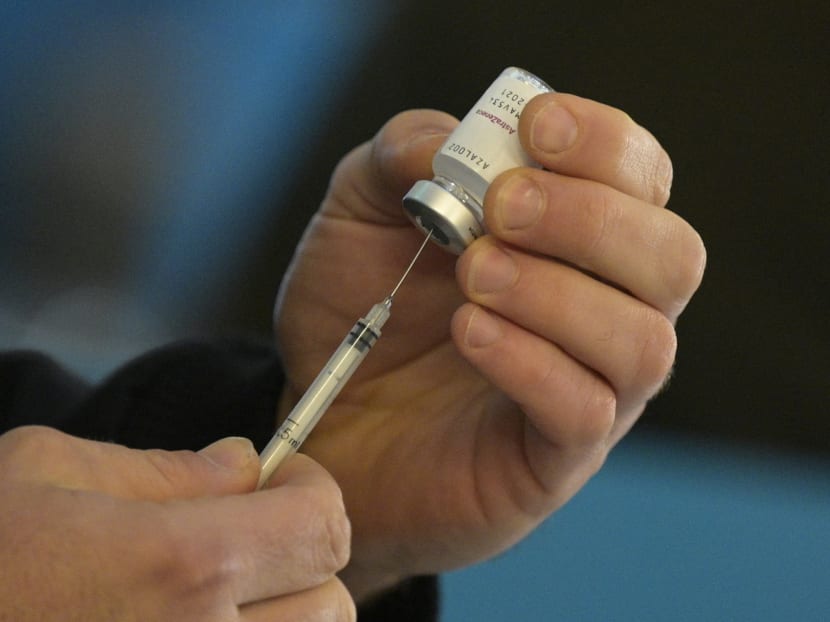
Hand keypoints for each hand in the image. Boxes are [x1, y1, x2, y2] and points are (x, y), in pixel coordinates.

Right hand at [0, 426, 354, 620]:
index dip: (313, 492)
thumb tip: (247, 462)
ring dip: (285, 617)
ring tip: (214, 595)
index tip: (281, 484)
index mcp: (182, 565)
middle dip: (303, 561)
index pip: (324, 524)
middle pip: (333, 602)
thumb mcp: (45, 473)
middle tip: (249, 541)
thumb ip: (166, 468)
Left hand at [274, 92, 705, 598]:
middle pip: (672, 258)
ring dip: (559, 294)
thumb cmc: (358, 304)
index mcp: (577, 239)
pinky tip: (470, 332)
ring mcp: (592, 388)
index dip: (606, 144)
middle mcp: (606, 311)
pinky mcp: (556, 457)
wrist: (320, 409)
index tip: (536, 127)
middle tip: (501, 208)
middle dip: (591, 220)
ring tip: (473, 274)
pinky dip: (532, 362)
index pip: (642, 178)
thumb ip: (402, 158)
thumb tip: (452, 139)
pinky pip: (586, 413)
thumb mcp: (362, 210)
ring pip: (644, 342)